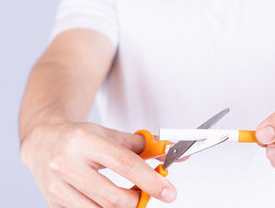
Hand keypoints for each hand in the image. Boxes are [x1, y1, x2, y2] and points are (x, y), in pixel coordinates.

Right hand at [20, 121, 176, 206]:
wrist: (43, 139)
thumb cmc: (78, 136)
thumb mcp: (110, 135)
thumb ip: (142, 145)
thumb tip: (170, 154)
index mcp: (84, 141)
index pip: (125, 164)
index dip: (151, 180)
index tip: (168, 191)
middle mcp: (66, 164)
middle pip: (113, 196)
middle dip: (138, 200)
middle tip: (148, 194)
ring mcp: (57, 186)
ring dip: (123, 207)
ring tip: (130, 195)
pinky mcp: (53, 202)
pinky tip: (108, 198)